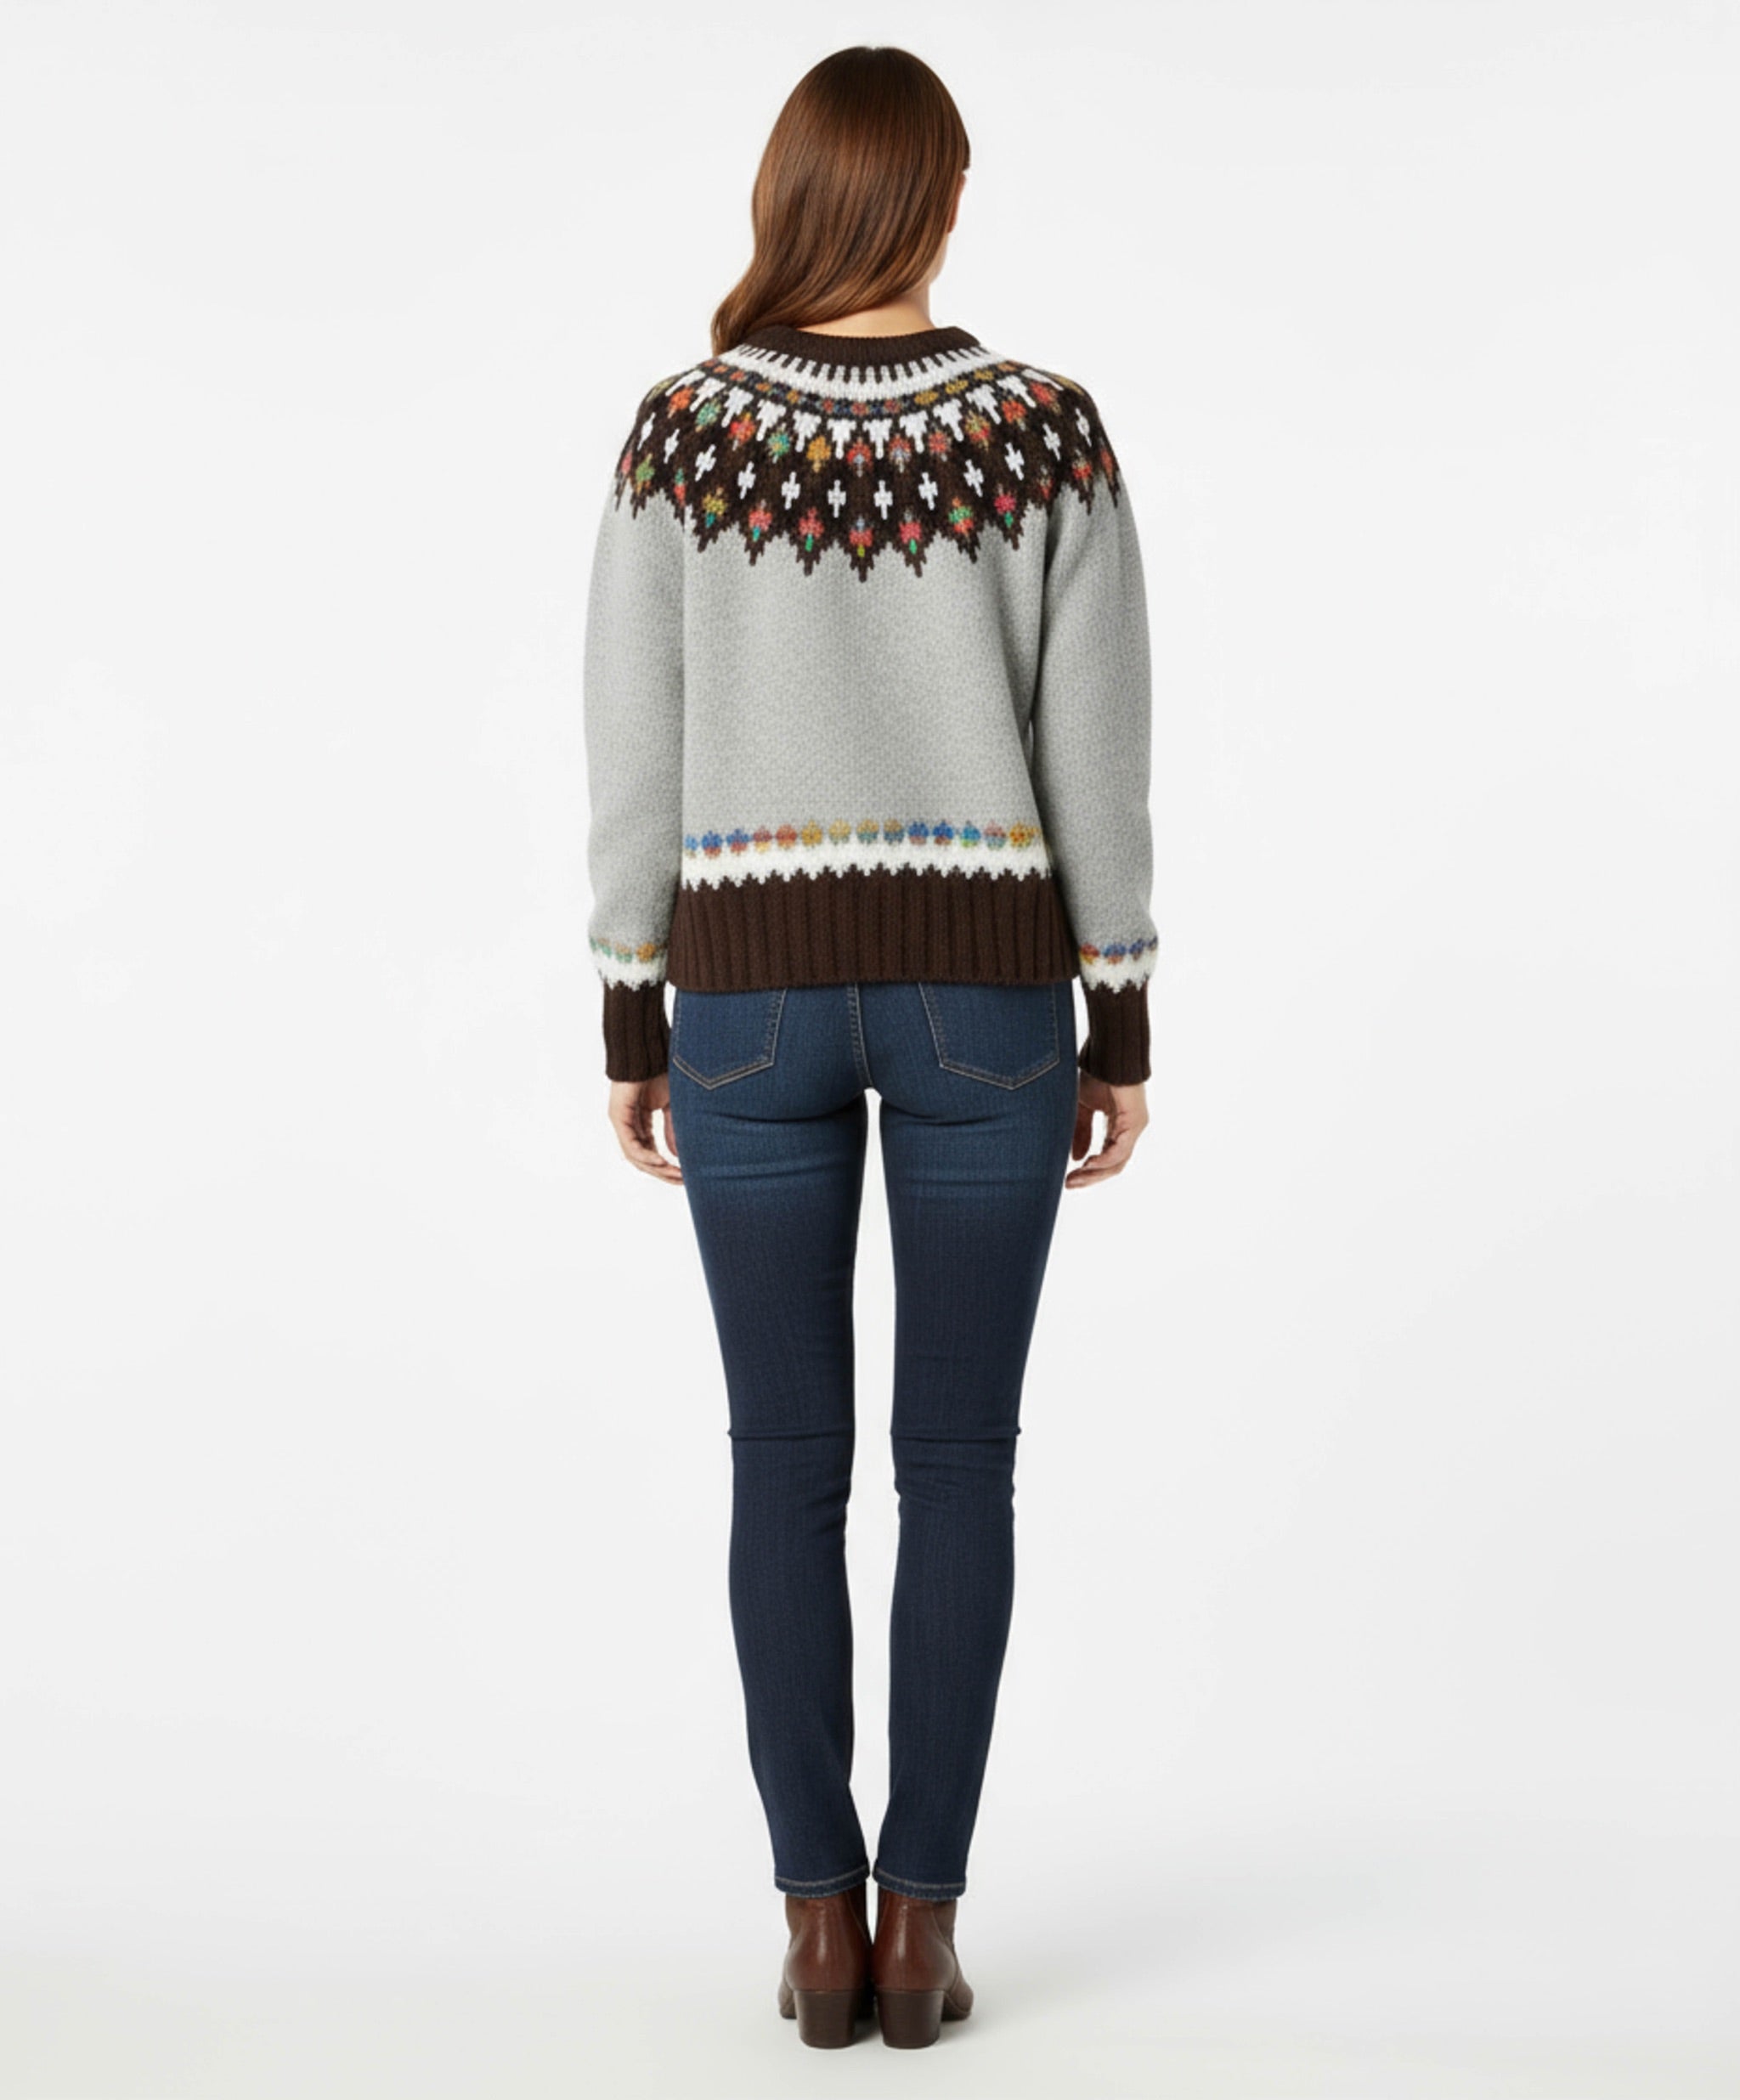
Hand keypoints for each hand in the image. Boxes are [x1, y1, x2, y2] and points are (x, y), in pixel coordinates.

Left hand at [608, 1074, 681, 1183]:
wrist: (647, 1053)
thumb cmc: (659, 1073)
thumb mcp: (672, 1106)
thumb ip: (672, 1130)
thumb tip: (676, 1156)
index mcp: (640, 1124)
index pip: (651, 1153)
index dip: (667, 1166)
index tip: (685, 1175)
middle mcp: (629, 1126)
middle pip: (643, 1160)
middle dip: (663, 1172)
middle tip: (682, 1180)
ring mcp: (622, 1123)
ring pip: (636, 1157)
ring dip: (656, 1168)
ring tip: (674, 1174)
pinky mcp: (618, 1118)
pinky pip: (631, 1145)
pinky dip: (646, 1156)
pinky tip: (661, 1161)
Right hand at [1066, 1074, 1147, 1188]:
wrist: (1108, 1054)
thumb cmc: (1096, 1075)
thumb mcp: (1081, 1107)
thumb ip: (1080, 1132)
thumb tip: (1077, 1158)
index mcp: (1117, 1127)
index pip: (1105, 1157)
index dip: (1087, 1171)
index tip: (1067, 1179)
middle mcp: (1128, 1131)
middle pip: (1112, 1165)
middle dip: (1090, 1177)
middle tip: (1069, 1184)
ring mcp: (1134, 1127)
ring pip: (1117, 1162)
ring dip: (1095, 1173)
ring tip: (1075, 1178)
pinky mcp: (1135, 1122)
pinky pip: (1120, 1150)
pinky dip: (1104, 1160)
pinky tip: (1088, 1164)